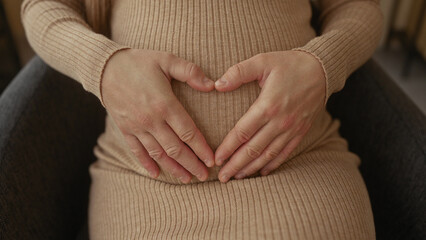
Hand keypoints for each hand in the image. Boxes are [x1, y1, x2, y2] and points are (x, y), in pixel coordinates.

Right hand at [102, 49, 214, 182]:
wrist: (104, 67)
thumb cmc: (139, 62)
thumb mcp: (166, 60)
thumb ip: (190, 72)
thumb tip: (212, 85)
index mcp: (165, 104)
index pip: (188, 132)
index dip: (201, 148)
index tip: (212, 160)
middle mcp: (151, 120)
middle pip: (175, 149)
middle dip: (192, 164)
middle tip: (204, 176)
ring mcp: (137, 127)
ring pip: (158, 154)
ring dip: (173, 168)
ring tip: (187, 178)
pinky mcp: (125, 129)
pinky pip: (137, 151)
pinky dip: (146, 164)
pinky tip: (156, 174)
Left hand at [214, 50, 325, 182]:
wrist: (322, 69)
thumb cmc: (289, 64)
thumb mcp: (263, 61)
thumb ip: (239, 72)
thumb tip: (217, 85)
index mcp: (268, 105)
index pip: (242, 132)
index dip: (228, 148)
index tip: (217, 159)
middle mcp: (280, 122)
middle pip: (253, 149)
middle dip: (236, 165)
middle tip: (222, 177)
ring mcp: (292, 129)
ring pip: (268, 155)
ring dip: (251, 168)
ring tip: (237, 177)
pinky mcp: (301, 131)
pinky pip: (285, 153)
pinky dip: (273, 164)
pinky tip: (262, 171)